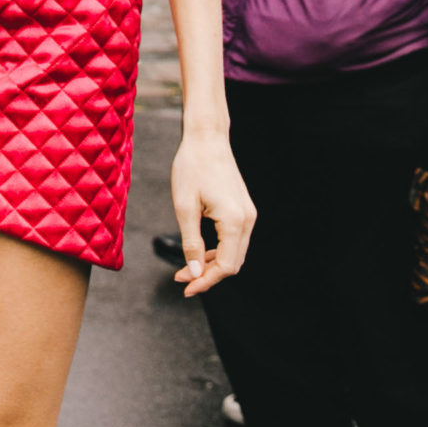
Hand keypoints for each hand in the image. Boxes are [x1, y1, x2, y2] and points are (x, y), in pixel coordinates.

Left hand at [171, 131, 254, 295]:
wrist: (206, 138)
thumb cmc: (192, 167)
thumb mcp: (184, 207)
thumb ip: (190, 242)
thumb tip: (194, 272)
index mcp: (234, 221)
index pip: (225, 266)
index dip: (205, 281)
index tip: (184, 288)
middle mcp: (247, 219)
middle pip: (233, 263)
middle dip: (207, 275)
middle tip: (180, 278)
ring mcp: (247, 214)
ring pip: (234, 252)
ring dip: (212, 264)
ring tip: (186, 269)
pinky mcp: (243, 209)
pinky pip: (233, 239)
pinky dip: (217, 250)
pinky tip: (198, 252)